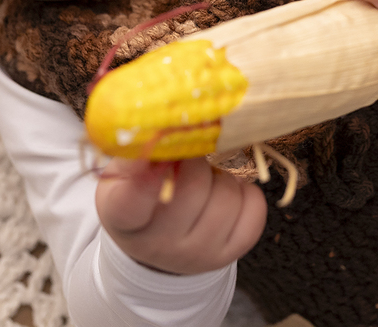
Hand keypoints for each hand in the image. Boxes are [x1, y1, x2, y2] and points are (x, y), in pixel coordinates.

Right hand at [95, 157, 266, 274]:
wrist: (155, 245)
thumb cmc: (137, 196)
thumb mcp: (122, 174)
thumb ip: (137, 150)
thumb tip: (164, 123)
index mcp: (123, 219)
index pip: (131, 204)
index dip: (145, 179)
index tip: (154, 156)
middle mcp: (159, 244)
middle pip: (193, 187)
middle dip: (196, 162)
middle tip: (187, 160)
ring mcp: (196, 254)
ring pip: (228, 196)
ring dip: (220, 177)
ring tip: (204, 180)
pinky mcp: (228, 255)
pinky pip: (254, 210)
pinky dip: (246, 193)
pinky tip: (224, 192)